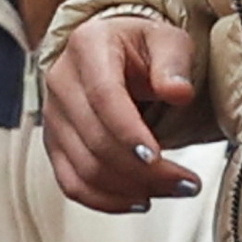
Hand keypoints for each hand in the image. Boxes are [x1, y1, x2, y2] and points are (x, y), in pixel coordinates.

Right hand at [44, 13, 206, 213]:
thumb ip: (174, 63)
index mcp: (88, 46)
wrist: (117, 56)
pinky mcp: (55, 145)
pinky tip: (141, 200)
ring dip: (132, 188)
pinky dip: (107, 200)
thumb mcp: (168, 41)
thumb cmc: (144, 48)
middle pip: (95, 139)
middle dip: (143, 170)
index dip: (128, 132)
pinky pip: (73, 184)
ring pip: (85, 168)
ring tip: (174, 189)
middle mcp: (61, 81)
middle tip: (188, 183)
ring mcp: (54, 117)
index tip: (157, 157)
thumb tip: (179, 91)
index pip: (103, 96)